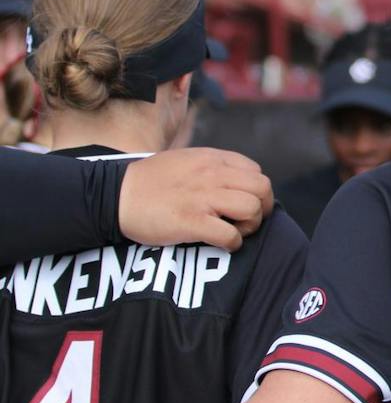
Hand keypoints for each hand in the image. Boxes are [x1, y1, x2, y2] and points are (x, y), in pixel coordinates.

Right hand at [118, 149, 272, 251]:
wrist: (114, 196)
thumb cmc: (149, 182)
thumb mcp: (185, 160)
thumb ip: (212, 167)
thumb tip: (237, 182)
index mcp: (211, 159)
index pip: (256, 172)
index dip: (255, 191)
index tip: (243, 203)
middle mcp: (212, 175)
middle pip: (262, 188)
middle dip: (262, 208)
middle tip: (246, 220)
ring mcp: (203, 198)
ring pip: (252, 209)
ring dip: (249, 226)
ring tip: (234, 231)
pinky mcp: (192, 222)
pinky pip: (231, 235)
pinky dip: (232, 244)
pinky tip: (221, 244)